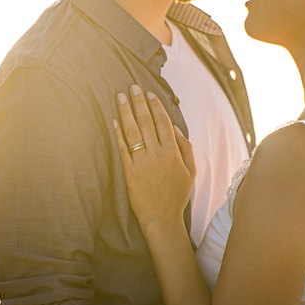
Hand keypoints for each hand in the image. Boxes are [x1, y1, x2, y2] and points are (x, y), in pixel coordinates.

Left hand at [113, 85, 195, 229]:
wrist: (161, 218)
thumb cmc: (177, 195)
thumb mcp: (190, 172)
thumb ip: (186, 148)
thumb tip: (177, 129)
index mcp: (173, 153)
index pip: (163, 123)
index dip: (155, 106)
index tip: (149, 94)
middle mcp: (157, 155)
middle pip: (146, 122)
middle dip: (139, 102)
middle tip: (132, 87)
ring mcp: (141, 163)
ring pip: (132, 132)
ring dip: (125, 112)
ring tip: (120, 97)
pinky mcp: (129, 172)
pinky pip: (122, 148)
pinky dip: (118, 133)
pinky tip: (114, 120)